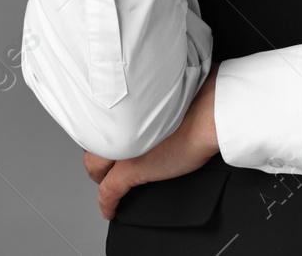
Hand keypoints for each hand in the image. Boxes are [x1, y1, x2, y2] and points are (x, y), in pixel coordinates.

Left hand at [86, 61, 221, 220]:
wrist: (209, 112)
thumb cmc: (199, 97)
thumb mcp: (171, 91)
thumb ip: (156, 97)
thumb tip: (161, 98)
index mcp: (128, 104)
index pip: (100, 118)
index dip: (101, 130)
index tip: (104, 133)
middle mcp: (120, 124)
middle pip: (92, 142)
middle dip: (97, 151)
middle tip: (103, 157)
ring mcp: (123, 147)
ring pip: (95, 166)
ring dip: (100, 174)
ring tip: (105, 179)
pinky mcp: (131, 170)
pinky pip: (109, 192)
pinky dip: (107, 203)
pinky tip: (110, 209)